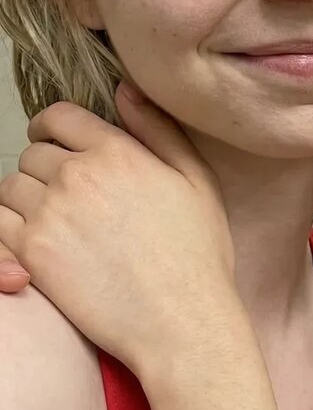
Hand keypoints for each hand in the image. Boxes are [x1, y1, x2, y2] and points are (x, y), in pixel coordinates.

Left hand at [0, 84, 236, 377]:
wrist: (181, 320)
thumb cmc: (197, 254)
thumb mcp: (196, 179)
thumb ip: (158, 129)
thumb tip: (124, 89)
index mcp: (117, 151)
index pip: (60, 116)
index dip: (52, 126)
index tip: (55, 140)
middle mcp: (77, 175)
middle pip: (33, 152)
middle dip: (45, 167)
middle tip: (65, 192)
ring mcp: (50, 214)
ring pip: (10, 187)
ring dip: (25, 198)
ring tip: (51, 219)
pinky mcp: (31, 254)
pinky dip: (8, 230)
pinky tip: (34, 243)